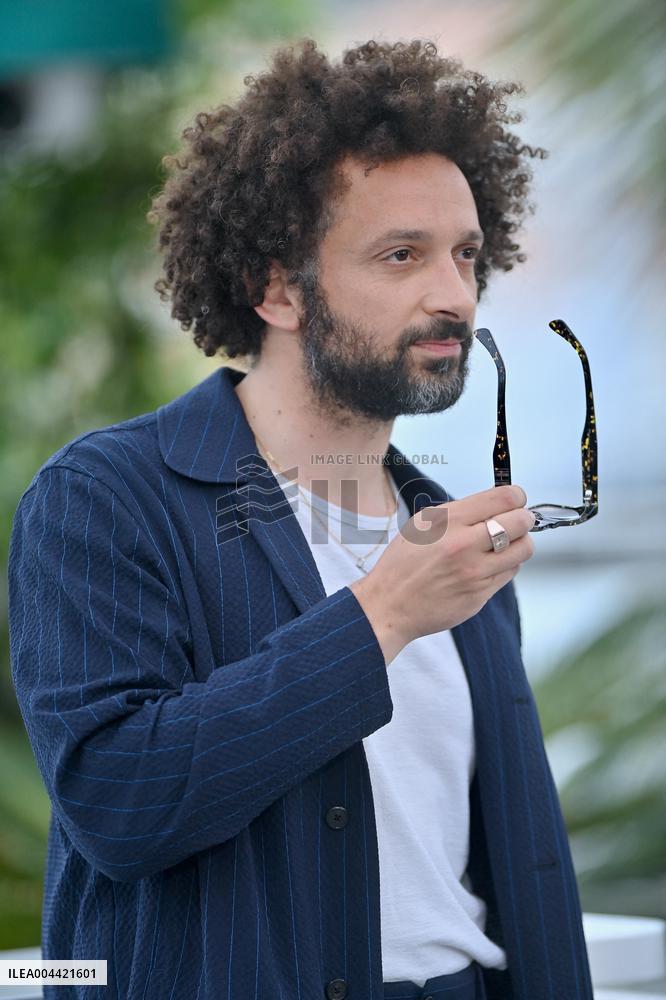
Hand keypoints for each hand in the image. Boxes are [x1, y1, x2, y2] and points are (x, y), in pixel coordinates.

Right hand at [349, 485, 534, 663]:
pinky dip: (506, 565)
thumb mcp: (422, 524)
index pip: (503, 498)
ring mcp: (474, 573)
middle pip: (521, 522)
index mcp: (448, 521)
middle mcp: (464, 545)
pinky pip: (509, 573)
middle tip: (519, 520)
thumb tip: (495, 503)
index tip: (515, 499)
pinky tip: (490, 564)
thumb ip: (459, 512)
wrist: (389, 606)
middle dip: (524, 518)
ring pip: (523, 550)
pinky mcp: (480, 595)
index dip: (516, 496)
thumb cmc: (403, 564)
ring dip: (520, 543)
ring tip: (507, 543)